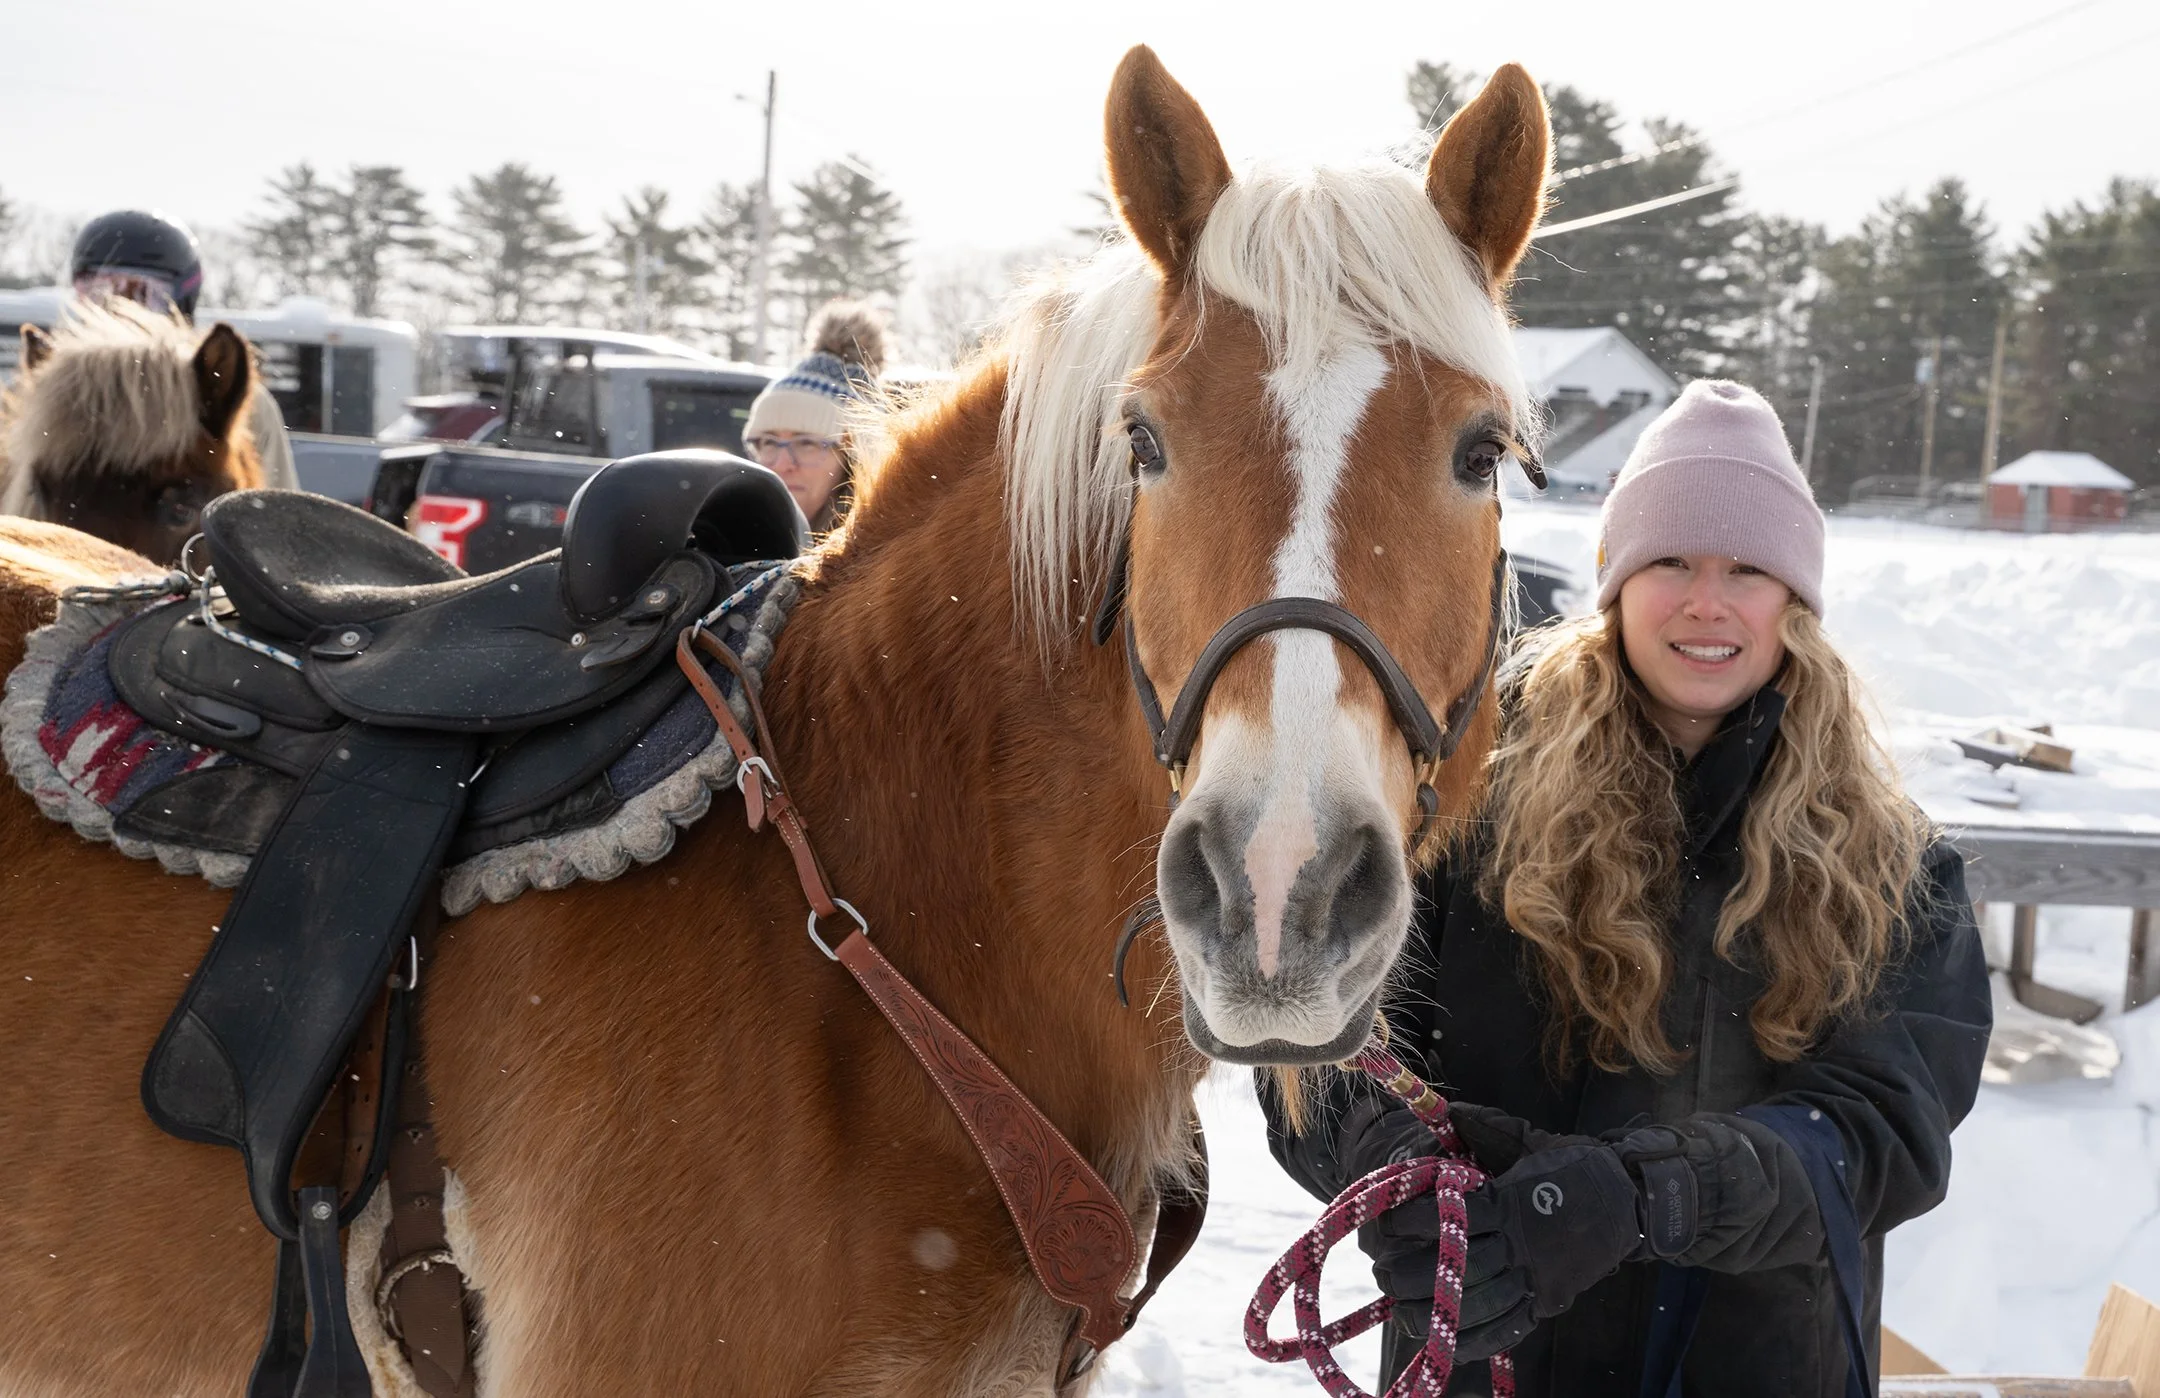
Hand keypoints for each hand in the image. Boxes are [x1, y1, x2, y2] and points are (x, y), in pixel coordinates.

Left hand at [1360, 1113, 1701, 1361]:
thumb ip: (1483, 1127)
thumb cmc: (1571, 1164)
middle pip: (1461, 1267)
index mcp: (1514, 1202)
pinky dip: (1473, 1339)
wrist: (1628, 1199)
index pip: (1456, 1217)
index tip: (1389, 1222)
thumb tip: (1445, 1111)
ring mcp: (1539, 1278)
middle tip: (1381, 1272)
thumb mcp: (1526, 1138)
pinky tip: (1443, 1338)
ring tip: (1399, 1308)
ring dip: (1434, 1311)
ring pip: (1480, 1304)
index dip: (1415, 1222)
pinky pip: (1508, 1329)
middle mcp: (1526, 1244)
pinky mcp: (1548, 1301)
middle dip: (1413, 1274)